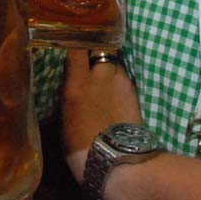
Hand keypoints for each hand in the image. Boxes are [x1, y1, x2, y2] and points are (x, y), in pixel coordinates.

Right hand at [62, 49, 142, 183]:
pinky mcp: (135, 91)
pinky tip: (117, 99)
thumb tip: (74, 81)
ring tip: (106, 85)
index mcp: (77, 83)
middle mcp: (100, 75)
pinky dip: (119, 85)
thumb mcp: (66, 116)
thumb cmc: (80, 146)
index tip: (75, 39)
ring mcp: (121, 81)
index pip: (77, 47)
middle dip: (97, 51)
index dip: (77, 40)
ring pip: (114, 65)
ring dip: (109, 70)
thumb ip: (72, 92)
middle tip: (93, 60)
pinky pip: (124, 80)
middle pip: (102, 48)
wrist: (115, 160)